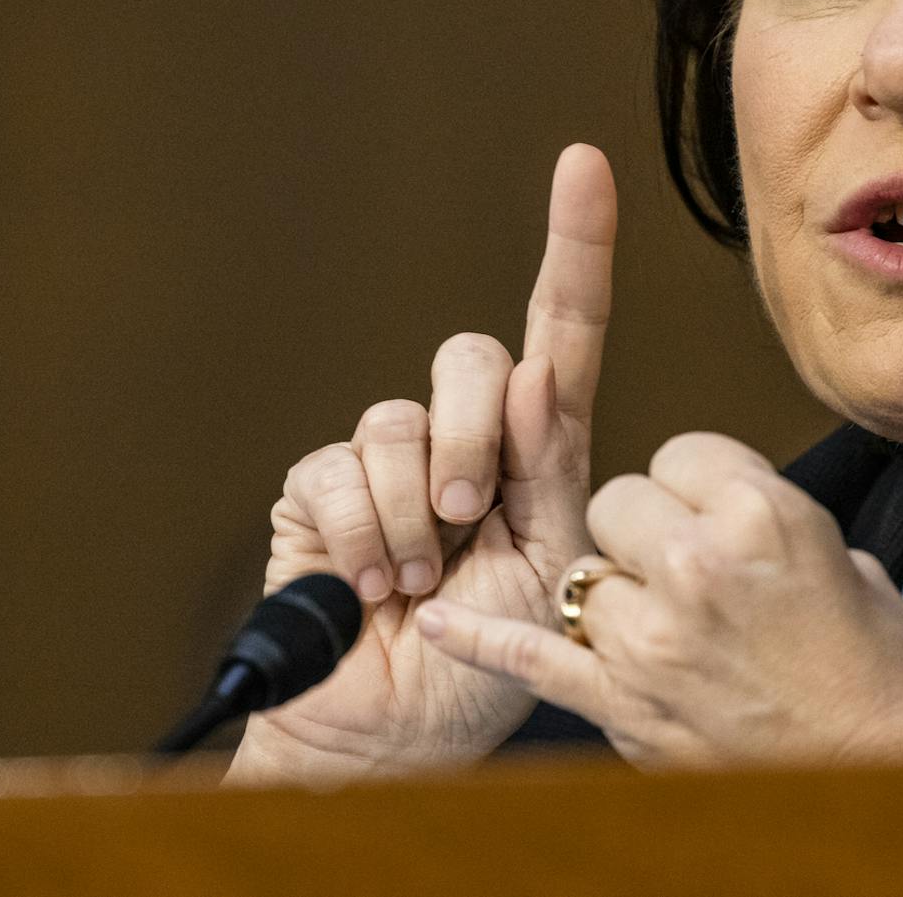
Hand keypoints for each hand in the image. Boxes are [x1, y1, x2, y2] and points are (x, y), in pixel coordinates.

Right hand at [228, 144, 614, 780]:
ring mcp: (389, 459)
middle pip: (476, 357)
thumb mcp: (554, 573)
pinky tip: (373, 584)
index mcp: (540, 451)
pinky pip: (339, 469)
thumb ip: (550, 471)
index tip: (583, 165)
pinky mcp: (319, 489)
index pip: (563, 332)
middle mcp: (465, 436)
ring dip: (417, 511)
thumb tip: (538, 375)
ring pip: (402, 418)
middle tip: (471, 520)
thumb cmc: (491, 661)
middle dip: (478, 437)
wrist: (401, 737)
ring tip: (420, 578)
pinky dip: (363, 535)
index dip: (575, 246)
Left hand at [416, 431, 902, 768]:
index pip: (680, 451)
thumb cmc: (879, 677)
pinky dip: (478, 641)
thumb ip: (769, 518)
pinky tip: (432, 623)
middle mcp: (697, 564)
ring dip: (609, 589)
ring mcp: (652, 638)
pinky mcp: (622, 704)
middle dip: (640, 529)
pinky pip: (530, 656)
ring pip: (582, 570)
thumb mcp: (843, 560)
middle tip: (684, 570)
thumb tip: (723, 505)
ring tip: (660, 623)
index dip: (692, 484)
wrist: (882, 780)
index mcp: (761, 513)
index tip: (712, 512)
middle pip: (618, 499)